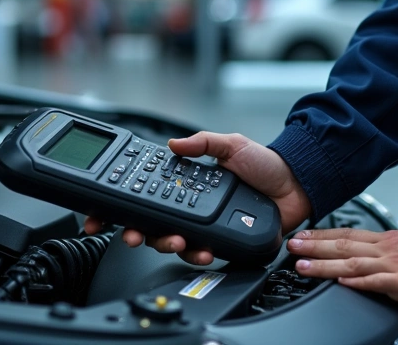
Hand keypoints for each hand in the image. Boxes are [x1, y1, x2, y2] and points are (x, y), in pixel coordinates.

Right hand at [83, 131, 310, 264]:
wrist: (297, 184)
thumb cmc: (265, 164)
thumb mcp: (232, 144)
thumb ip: (203, 143)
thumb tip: (174, 144)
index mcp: (187, 183)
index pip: (147, 193)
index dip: (121, 205)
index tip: (101, 214)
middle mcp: (191, 206)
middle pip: (151, 225)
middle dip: (137, 232)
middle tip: (133, 234)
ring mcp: (205, 226)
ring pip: (171, 243)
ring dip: (166, 244)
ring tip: (175, 240)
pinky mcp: (222, 243)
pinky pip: (202, 253)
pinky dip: (197, 254)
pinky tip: (202, 251)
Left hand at [286, 226, 397, 303]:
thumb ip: (389, 257)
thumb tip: (374, 268)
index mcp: (387, 241)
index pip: (347, 235)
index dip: (322, 235)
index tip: (302, 235)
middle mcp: (386, 249)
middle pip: (343, 245)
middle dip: (313, 245)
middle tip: (290, 244)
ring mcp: (394, 264)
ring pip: (352, 263)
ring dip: (324, 264)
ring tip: (302, 265)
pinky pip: (377, 281)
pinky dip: (357, 282)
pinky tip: (341, 283)